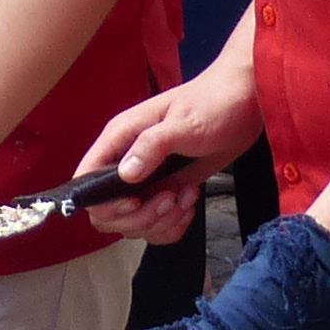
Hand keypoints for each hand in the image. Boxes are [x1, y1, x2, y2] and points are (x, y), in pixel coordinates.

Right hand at [75, 55, 262, 244]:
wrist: (242, 103)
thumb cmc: (213, 103)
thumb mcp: (184, 123)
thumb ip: (152, 145)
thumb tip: (125, 174)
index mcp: (120, 138)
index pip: (86, 180)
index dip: (105, 202)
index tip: (137, 200)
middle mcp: (126, 162)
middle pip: (108, 213)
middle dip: (141, 217)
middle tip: (171, 197)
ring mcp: (146, 180)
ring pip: (134, 224)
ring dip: (162, 221)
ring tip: (185, 196)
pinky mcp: (165, 192)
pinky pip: (157, 226)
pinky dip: (173, 225)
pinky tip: (189, 202)